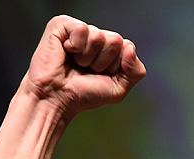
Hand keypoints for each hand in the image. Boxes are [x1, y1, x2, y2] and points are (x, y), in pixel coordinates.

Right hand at [25, 15, 145, 116]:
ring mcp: (80, 29)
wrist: (57, 99)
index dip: (116, 67)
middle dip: (103, 62)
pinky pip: (82, 30)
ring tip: (76, 64)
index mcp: (109, 49)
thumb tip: (130, 48)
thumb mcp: (118, 89)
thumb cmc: (83, 94)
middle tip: (87, 70)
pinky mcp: (62, 24)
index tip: (101, 76)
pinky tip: (66, 53)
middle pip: (116, 40)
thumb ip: (135, 71)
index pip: (127, 47)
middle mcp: (96, 36)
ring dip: (88, 58)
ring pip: (99, 36)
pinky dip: (76, 47)